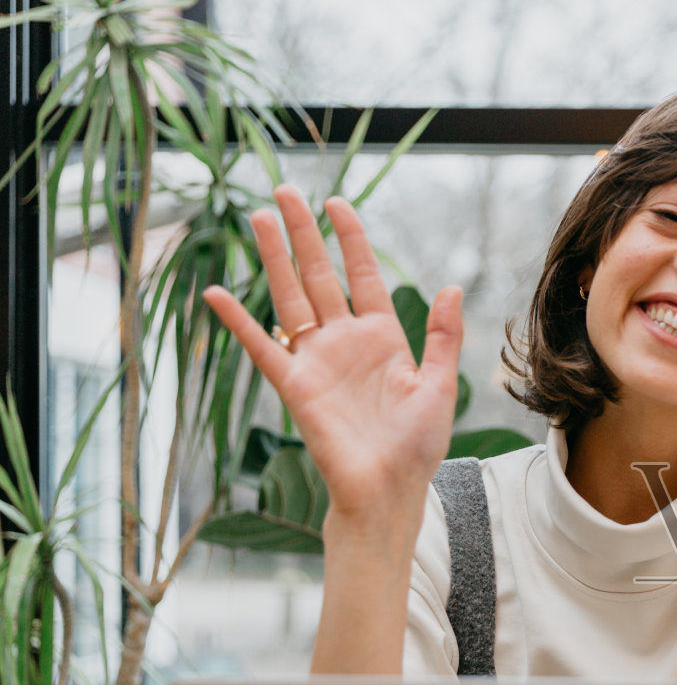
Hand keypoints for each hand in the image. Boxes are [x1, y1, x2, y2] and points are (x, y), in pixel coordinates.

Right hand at [202, 186, 462, 522]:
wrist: (389, 490)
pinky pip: (261, 347)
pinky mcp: (295, 386)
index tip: (336, 203)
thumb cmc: (417, 446)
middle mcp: (346, 342)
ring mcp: (317, 361)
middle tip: (283, 193)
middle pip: (320, 276)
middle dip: (303, 235)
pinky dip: (238, 321)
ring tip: (256, 217)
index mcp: (383, 337)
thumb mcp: (439, 385)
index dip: (350, 239)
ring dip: (274, 259)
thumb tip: (452, 287)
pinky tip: (216, 292)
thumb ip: (443, 336)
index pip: (363, 275)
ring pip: (290, 298)